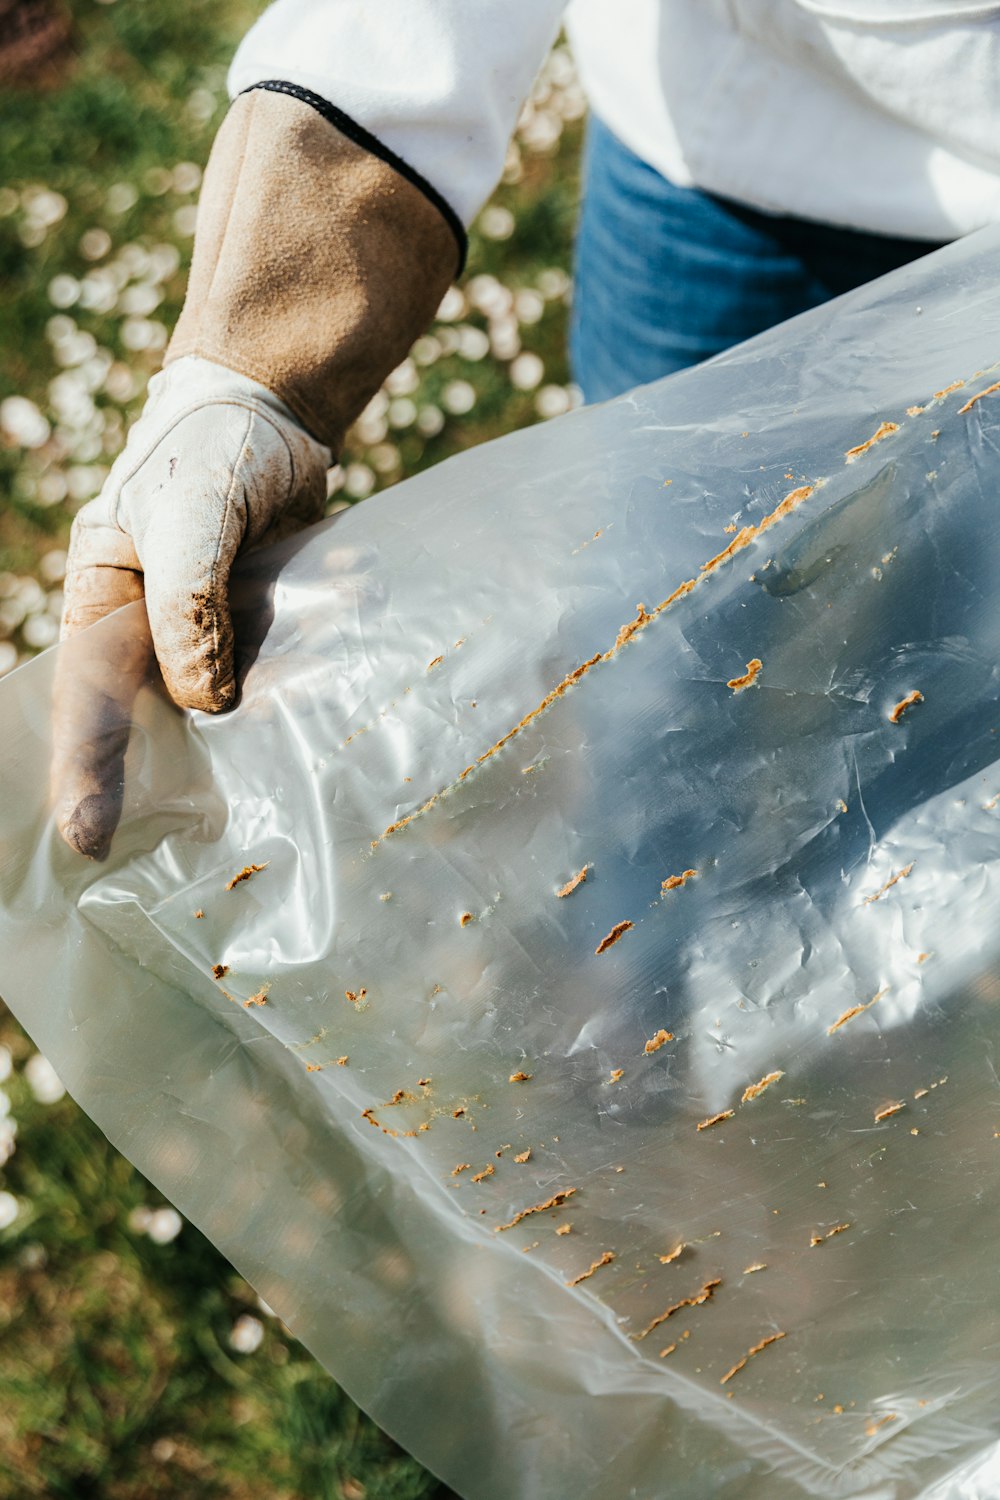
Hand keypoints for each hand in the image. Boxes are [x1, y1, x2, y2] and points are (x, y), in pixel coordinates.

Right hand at [53, 354, 329, 858]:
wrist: (274, 412)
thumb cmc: (210, 450)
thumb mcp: (190, 519)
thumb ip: (190, 607)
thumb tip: (206, 706)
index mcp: (103, 601)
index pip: (87, 699)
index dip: (86, 770)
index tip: (89, 836)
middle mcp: (149, 629)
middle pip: (147, 720)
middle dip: (157, 785)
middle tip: (170, 854)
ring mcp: (208, 632)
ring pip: (217, 707)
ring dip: (238, 748)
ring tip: (253, 809)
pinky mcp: (262, 628)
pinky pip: (272, 676)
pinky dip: (292, 701)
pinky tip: (314, 732)